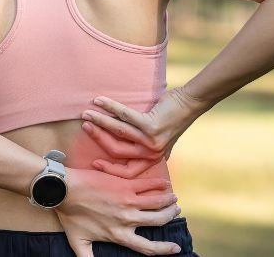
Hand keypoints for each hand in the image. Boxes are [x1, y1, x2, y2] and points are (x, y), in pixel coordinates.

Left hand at [55, 167, 181, 256]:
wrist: (64, 190)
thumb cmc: (70, 216)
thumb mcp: (78, 243)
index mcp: (118, 235)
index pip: (147, 248)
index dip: (164, 249)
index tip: (176, 248)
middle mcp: (126, 219)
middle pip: (157, 220)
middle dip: (170, 216)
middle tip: (175, 211)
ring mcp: (127, 201)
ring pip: (157, 202)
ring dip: (168, 200)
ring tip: (174, 199)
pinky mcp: (124, 185)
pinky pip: (148, 185)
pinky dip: (160, 185)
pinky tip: (166, 185)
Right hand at [80, 87, 210, 177]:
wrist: (189, 104)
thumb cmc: (170, 119)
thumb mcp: (158, 140)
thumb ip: (145, 148)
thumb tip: (124, 154)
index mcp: (151, 159)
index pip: (127, 172)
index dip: (109, 169)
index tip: (94, 163)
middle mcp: (151, 153)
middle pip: (117, 151)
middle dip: (98, 138)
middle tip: (84, 126)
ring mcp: (151, 140)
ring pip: (118, 132)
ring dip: (100, 121)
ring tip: (86, 113)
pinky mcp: (151, 125)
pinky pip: (124, 116)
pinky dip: (110, 107)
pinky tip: (99, 101)